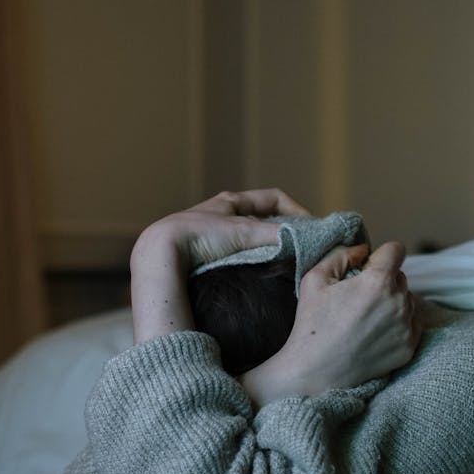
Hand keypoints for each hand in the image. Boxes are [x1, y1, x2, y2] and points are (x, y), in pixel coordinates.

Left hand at [132, 188, 310, 272]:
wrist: (162, 253)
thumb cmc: (200, 236)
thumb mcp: (244, 232)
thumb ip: (276, 234)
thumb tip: (306, 241)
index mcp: (232, 202)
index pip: (274, 199)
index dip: (296, 211)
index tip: (311, 228)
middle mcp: (222, 215)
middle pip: (264, 219)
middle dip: (284, 231)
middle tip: (301, 248)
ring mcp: (213, 235)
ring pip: (250, 238)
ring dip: (267, 248)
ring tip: (282, 264)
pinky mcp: (205, 255)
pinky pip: (237, 255)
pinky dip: (251, 261)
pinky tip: (256, 274)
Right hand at [241, 240, 422, 403]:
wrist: (315, 371)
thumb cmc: (312, 324)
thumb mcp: (316, 278)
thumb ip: (342, 254)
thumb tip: (364, 249)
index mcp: (379, 281)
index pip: (396, 250)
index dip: (380, 256)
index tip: (367, 268)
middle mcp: (399, 302)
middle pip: (401, 276)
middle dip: (384, 281)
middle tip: (359, 298)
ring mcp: (406, 327)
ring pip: (408, 300)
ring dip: (392, 303)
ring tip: (365, 319)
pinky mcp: (408, 348)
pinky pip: (412, 324)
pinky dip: (398, 324)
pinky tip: (374, 333)